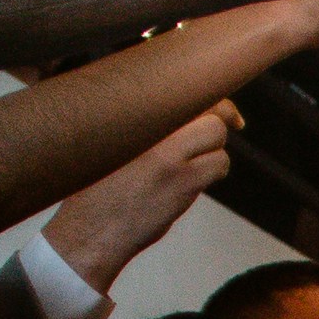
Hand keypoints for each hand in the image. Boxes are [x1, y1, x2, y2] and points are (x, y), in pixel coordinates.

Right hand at [41, 100, 240, 292]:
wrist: (87, 231)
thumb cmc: (92, 191)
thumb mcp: (105, 146)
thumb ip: (136, 126)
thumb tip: (171, 113)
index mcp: (129, 114)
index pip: (181, 87)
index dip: (208, 95)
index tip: (221, 106)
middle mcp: (149, 126)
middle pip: (208, 105)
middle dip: (221, 117)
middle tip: (231, 124)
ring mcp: (168, 153)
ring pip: (217, 134)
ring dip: (213, 148)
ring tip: (193, 163)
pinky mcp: (182, 180)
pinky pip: (219, 164)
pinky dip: (214, 170)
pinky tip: (194, 181)